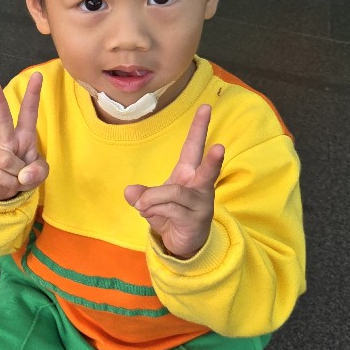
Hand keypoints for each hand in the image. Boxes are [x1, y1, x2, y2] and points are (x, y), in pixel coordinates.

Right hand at [0, 73, 47, 201]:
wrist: (2, 191)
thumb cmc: (23, 174)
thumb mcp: (39, 173)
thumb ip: (39, 171)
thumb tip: (22, 174)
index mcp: (23, 135)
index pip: (29, 112)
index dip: (33, 95)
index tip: (37, 75)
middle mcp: (6, 139)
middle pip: (2, 118)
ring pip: (8, 162)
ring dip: (17, 177)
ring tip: (15, 178)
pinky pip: (2, 177)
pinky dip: (10, 185)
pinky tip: (7, 182)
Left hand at [123, 104, 224, 259]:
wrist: (182, 243)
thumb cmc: (169, 215)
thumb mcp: (150, 202)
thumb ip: (140, 194)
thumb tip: (130, 192)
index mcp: (188, 173)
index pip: (193, 147)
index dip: (199, 128)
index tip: (206, 107)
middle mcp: (199, 186)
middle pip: (206, 170)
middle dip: (212, 160)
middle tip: (219, 147)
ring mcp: (200, 204)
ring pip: (174, 193)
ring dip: (152, 199)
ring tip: (141, 206)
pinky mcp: (196, 219)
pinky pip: (171, 210)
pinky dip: (155, 211)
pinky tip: (149, 216)